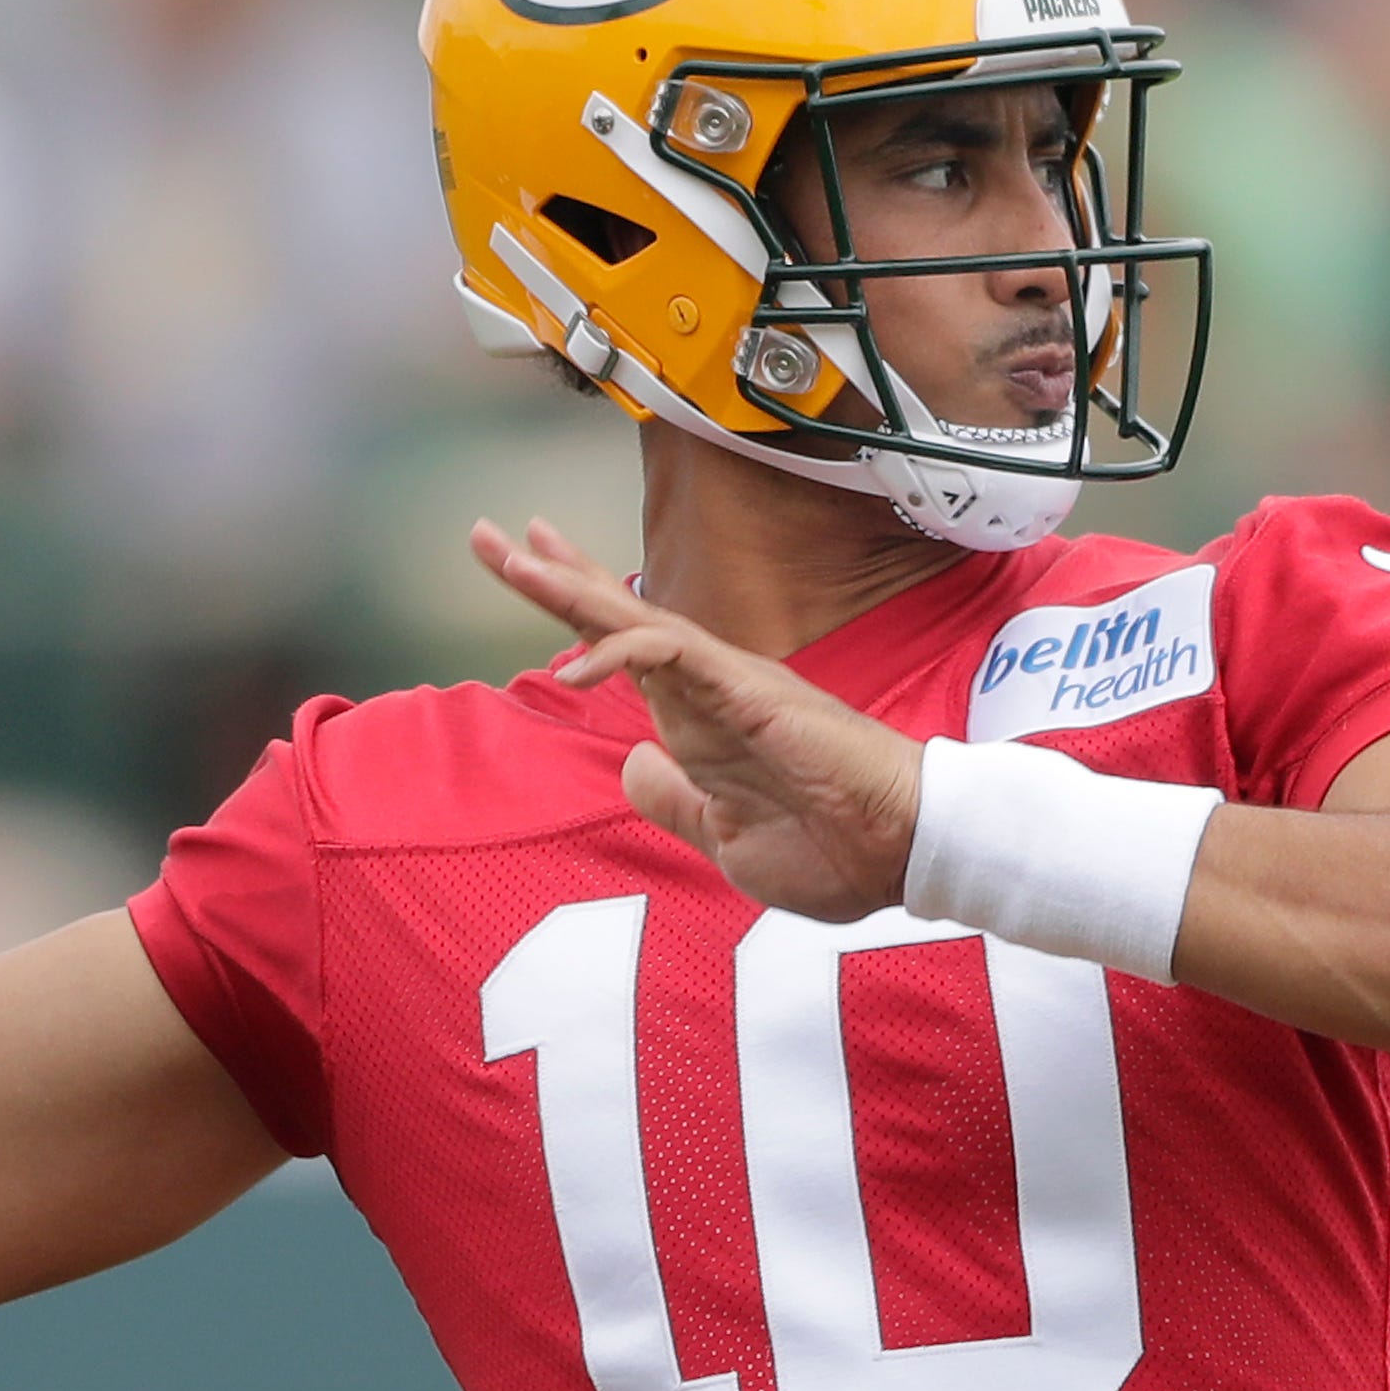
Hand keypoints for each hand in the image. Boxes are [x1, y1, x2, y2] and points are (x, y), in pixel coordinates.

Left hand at [472, 518, 921, 922]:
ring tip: (513, 559)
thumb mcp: (724, 837)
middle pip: (617, 615)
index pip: (625, 648)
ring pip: (635, 618)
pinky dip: (619, 649)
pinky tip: (574, 664)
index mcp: (701, 719)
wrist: (899, 855)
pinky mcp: (747, 690)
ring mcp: (727, 683)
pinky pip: (672, 655)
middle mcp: (708, 688)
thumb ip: (674, 801)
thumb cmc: (832, 848)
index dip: (574, 612)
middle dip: (552, 575)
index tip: (525, 569)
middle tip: (490, 535)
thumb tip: (633, 763)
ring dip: (570, 590)